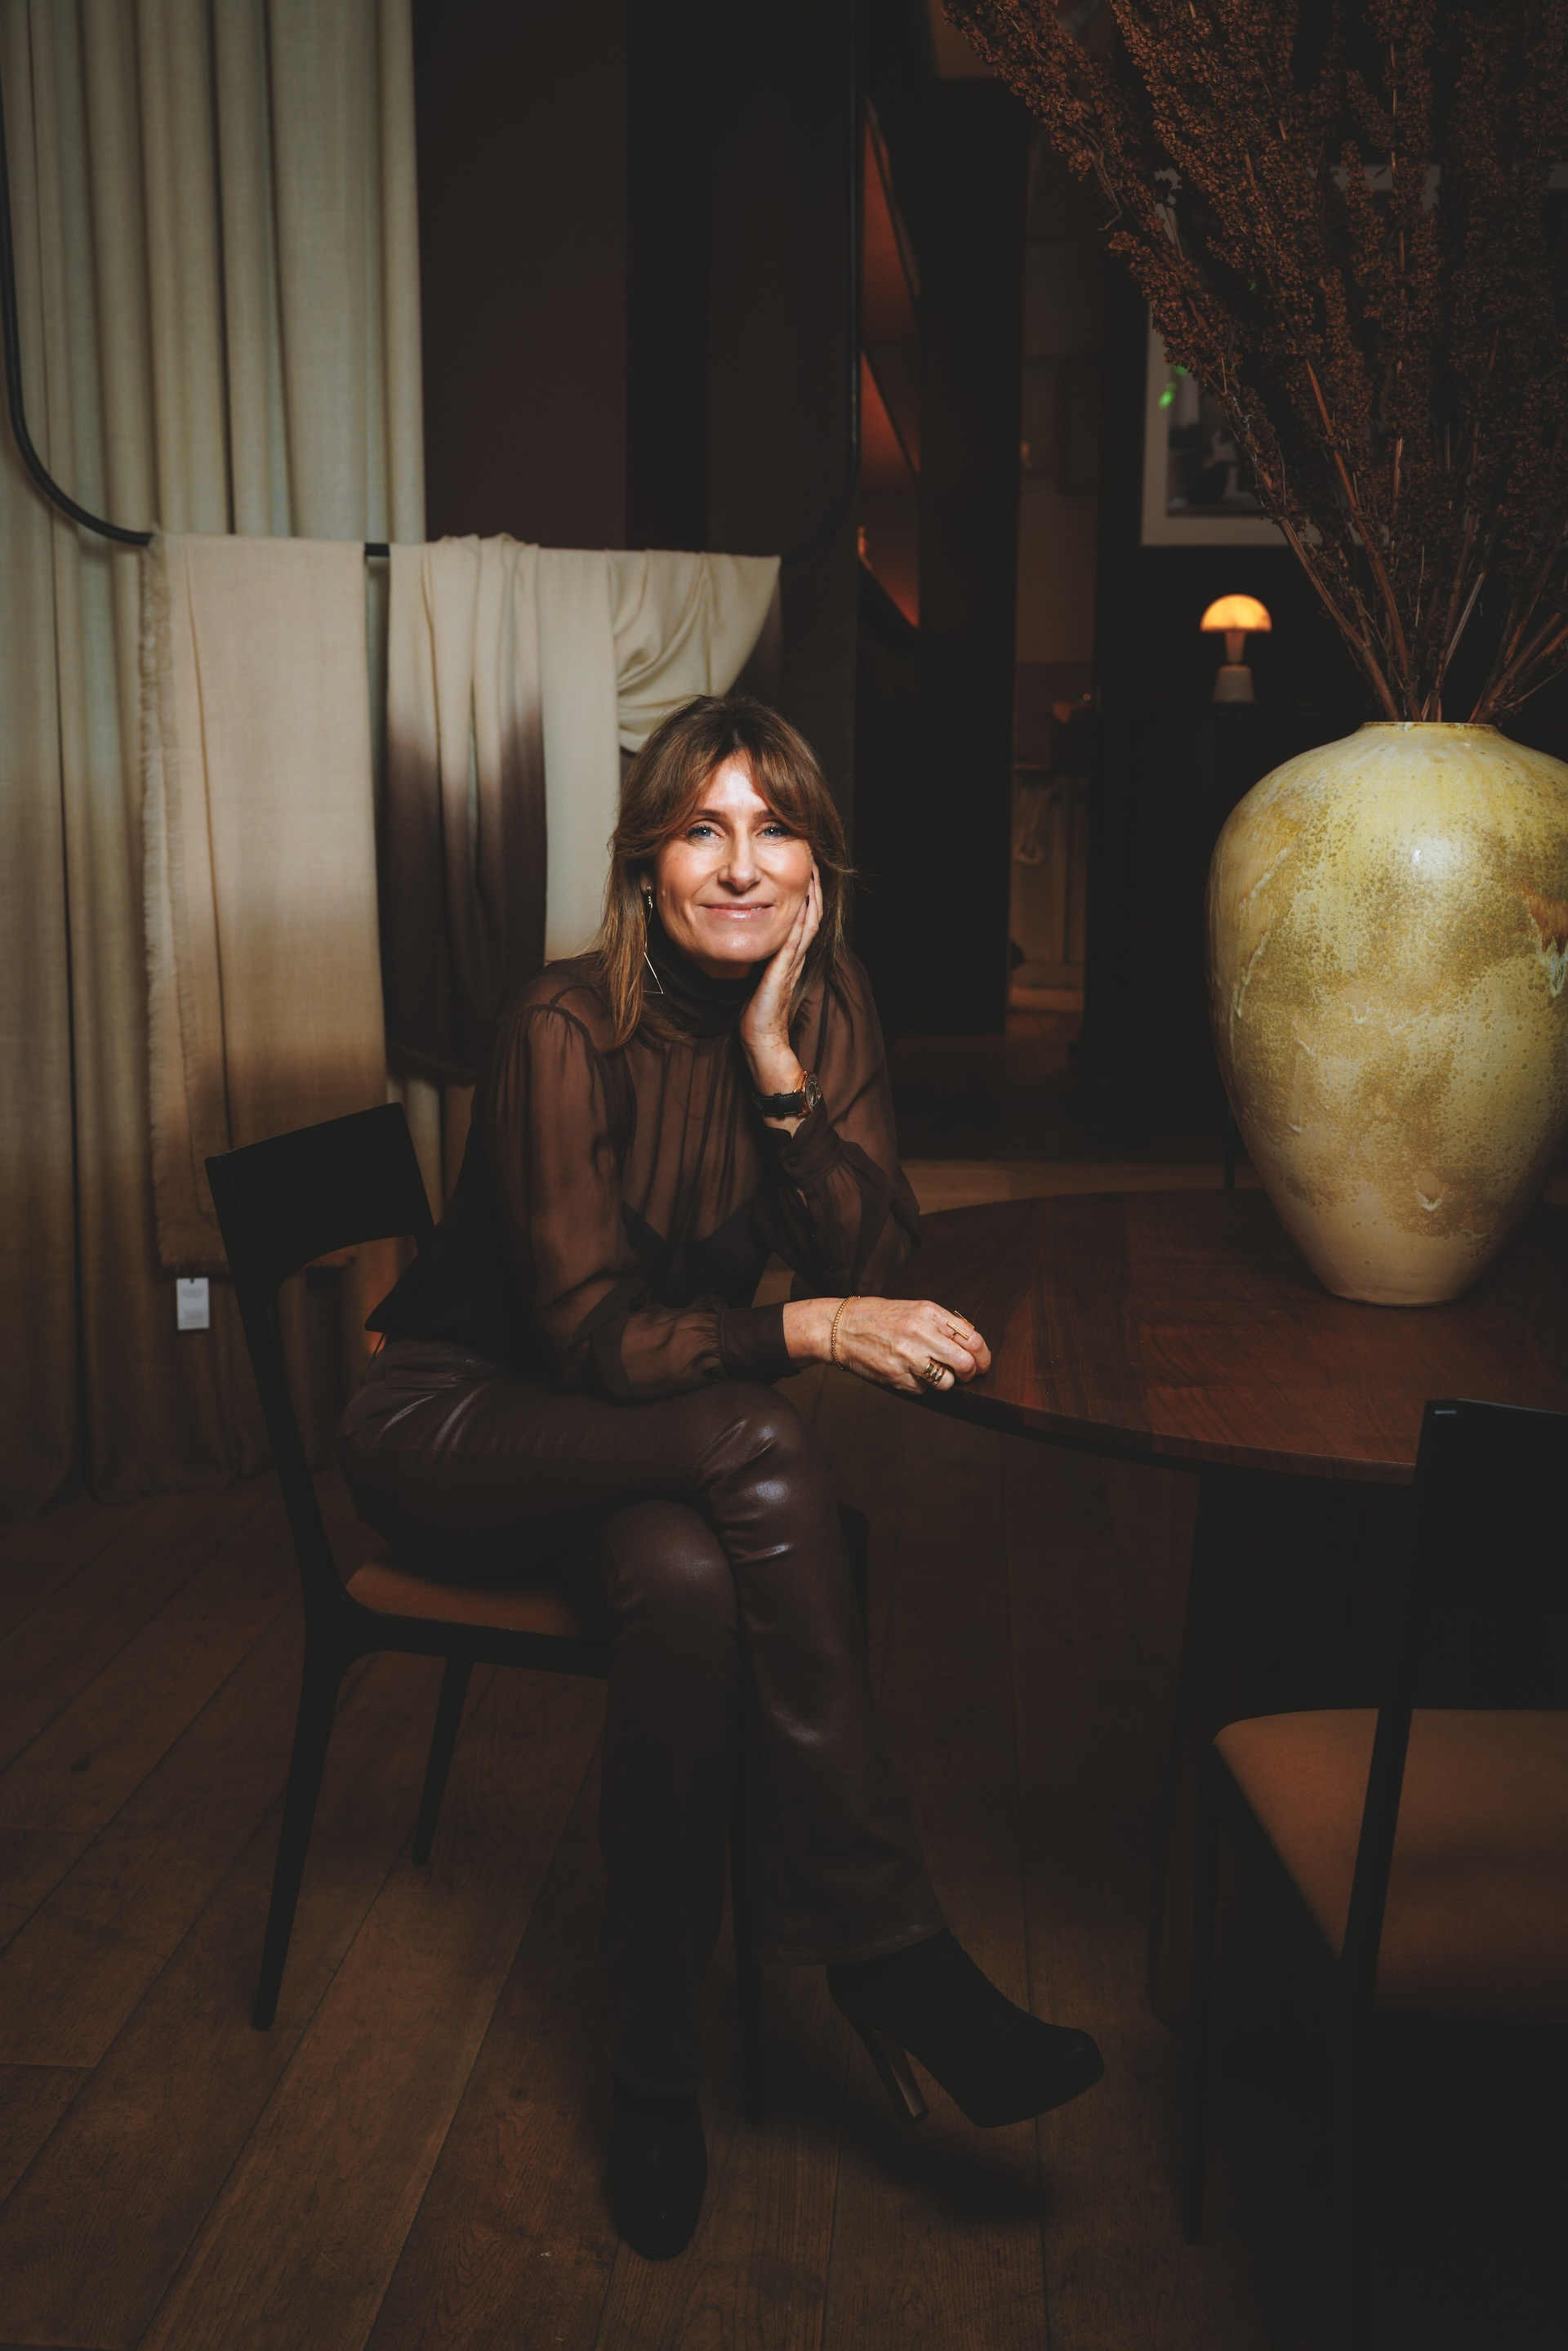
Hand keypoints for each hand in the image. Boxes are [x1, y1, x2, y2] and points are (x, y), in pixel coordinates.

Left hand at [739, 865, 822, 1105]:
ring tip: (812, 870)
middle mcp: (796, 956)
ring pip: (809, 921)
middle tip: (813, 861)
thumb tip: (749, 940)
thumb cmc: (757, 1012)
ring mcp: (793, 961)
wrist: (762, 1039)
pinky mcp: (784, 968)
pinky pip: (797, 936)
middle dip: (813, 887)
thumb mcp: (758, 977)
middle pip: (812, 914)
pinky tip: (803, 898)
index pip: (803, 919)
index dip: (807, 894)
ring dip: (812, 895)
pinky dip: (802, 915)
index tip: (805, 871)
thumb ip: (761, 959)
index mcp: (790, 957)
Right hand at [784, 1294, 991, 1393]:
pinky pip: (923, 1389)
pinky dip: (922, 1385)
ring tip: (933, 1372)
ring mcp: (908, 1357)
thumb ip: (943, 1323)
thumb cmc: (880, 1318)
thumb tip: (973, 1342)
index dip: (983, 1355)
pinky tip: (909, 1372)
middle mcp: (920, 1334)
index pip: (972, 1338)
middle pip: (965, 1363)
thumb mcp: (914, 1309)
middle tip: (966, 1374)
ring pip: (947, 1382)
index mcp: (928, 1313)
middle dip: (971, 1373)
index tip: (982, 1362)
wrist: (842, 1328)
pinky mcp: (897, 1377)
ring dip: (946, 1381)